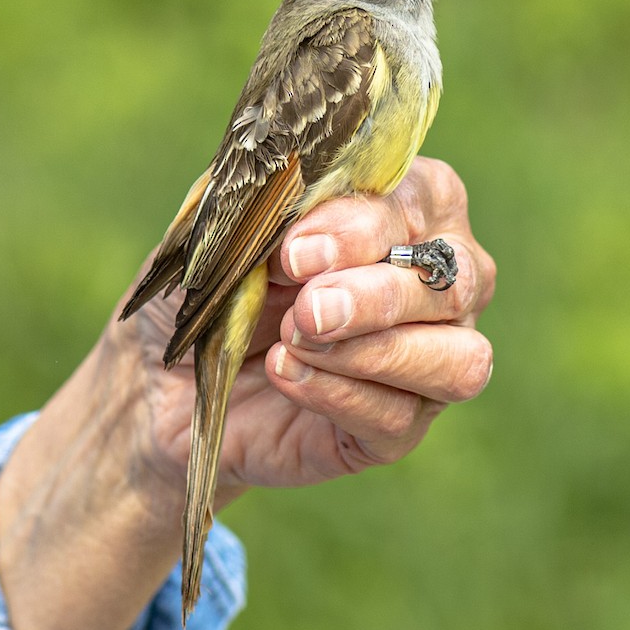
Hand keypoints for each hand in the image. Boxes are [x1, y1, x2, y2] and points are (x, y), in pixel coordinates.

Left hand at [123, 154, 495, 497]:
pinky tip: (286, 374)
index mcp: (407, 210)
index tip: (298, 250)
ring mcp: (428, 360)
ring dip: (377, 350)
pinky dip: (341, 393)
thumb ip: (272, 209)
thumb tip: (306, 231)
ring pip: (460, 359)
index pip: (427, 200)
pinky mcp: (395, 430)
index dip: (368, 225)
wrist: (169, 375)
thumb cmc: (214, 281)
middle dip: (379, 294)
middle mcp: (437, 284)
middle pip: (457, 280)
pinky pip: (399, 417)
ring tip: (296, 340)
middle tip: (307, 308)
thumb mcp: (231, 229)